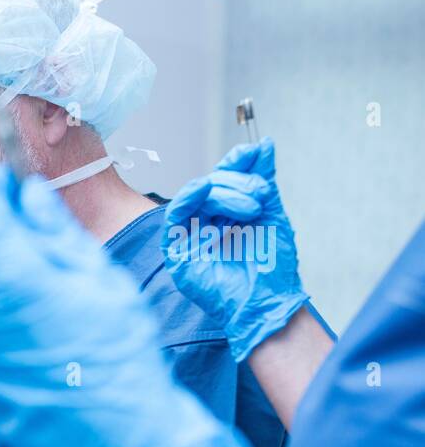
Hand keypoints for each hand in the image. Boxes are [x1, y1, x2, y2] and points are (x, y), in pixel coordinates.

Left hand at [0, 167, 252, 446]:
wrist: (124, 442)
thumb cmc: (123, 359)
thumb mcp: (101, 280)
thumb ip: (56, 232)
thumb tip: (29, 195)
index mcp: (13, 275)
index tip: (5, 182)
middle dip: (23, 263)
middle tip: (69, 284)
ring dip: (19, 311)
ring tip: (68, 335)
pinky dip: (15, 349)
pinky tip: (54, 364)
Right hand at [161, 137, 306, 360]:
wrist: (269, 301)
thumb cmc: (272, 267)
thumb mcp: (272, 213)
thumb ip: (263, 179)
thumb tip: (262, 145)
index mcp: (227, 215)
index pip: (223, 180)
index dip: (235, 164)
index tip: (253, 154)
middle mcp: (206, 224)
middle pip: (210, 184)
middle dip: (236, 181)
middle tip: (261, 195)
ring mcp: (190, 237)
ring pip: (195, 196)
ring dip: (224, 192)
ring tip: (253, 208)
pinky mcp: (177, 251)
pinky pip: (174, 216)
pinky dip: (189, 198)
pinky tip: (205, 190)